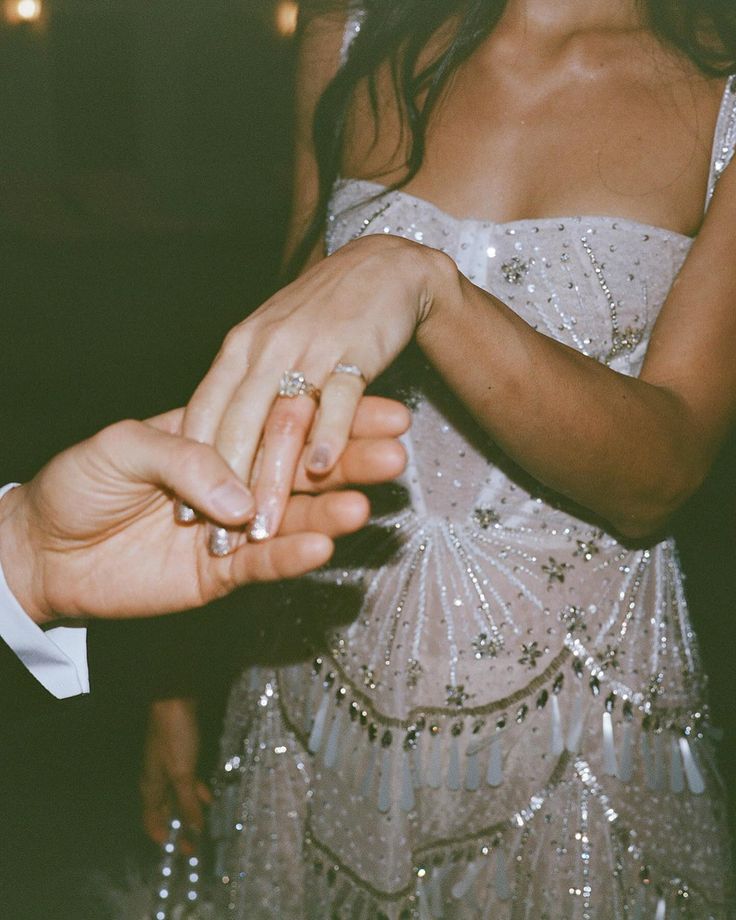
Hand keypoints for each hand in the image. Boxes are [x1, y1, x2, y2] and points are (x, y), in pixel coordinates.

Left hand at [0, 397, 408, 624]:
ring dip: (332, 508)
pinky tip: (327, 544)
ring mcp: (230, 528)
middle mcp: (232, 479)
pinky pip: (263, 565)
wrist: (41, 548)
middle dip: (350, 458)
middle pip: (301, 467)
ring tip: (372, 499)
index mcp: (214, 434)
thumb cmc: (76, 482)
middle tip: (396, 451)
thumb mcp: (125, 446)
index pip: (281, 421)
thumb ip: (186, 458)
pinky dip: (292, 555)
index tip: (379, 405)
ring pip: (291, 517)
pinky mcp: (220, 575)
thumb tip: (241, 498)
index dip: (329, 415)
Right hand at [141, 697, 207, 852]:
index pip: (151, 821)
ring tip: (206, 824)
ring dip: (191, 810)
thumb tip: (194, 831)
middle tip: (197, 844)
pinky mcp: (181, 755)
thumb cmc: (175, 738)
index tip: (180, 852)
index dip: (163, 838)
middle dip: (180, 828)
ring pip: (178, 797)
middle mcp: (156, 780)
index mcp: (150, 787)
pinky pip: (188, 781)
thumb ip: (188, 803)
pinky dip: (197, 791)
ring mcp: (169, 767)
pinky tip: (209, 796)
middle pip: (166, 811)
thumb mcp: (183, 774)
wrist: (176, 700)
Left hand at [183, 234, 447, 542]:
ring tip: (265, 526)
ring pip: (282, 421)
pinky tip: (321, 470)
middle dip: (227, 488)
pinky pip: (338, 399)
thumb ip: (246, 386)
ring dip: (272, 479)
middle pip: (239, 426)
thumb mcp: (271, 340)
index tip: (185, 517)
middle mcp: (266, 349)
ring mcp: (310, 349)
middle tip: (221, 540)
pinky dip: (329, 435)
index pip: (206, 413)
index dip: (193, 467)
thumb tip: (224, 446)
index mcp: (240, 348)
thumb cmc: (324, 313)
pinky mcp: (354, 351)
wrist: (384, 266)